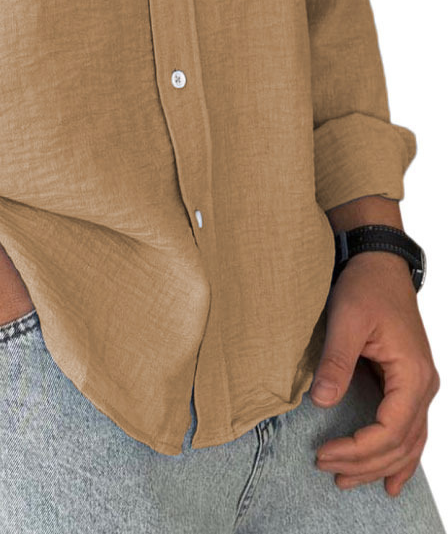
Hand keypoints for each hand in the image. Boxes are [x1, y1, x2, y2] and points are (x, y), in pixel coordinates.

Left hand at [311, 250, 439, 495]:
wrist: (381, 264)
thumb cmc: (366, 287)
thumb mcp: (347, 320)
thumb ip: (336, 362)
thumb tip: (320, 402)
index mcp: (413, 376)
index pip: (390, 430)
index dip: (358, 449)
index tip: (324, 452)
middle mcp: (424, 387)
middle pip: (400, 444)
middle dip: (363, 463)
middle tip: (324, 468)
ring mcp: (420, 387)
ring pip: (408, 443)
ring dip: (379, 466)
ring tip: (345, 480)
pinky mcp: (409, 384)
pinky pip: (411, 431)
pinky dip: (400, 457)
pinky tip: (391, 480)